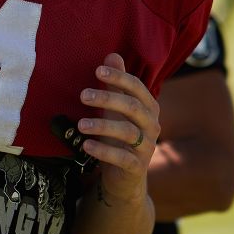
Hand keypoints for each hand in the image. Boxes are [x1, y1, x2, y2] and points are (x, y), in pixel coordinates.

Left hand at [76, 53, 159, 206]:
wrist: (125, 178)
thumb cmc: (120, 137)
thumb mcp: (117, 110)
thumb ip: (116, 84)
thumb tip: (112, 55)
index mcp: (148, 108)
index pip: (137, 87)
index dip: (119, 77)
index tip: (97, 70)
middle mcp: (152, 125)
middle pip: (133, 107)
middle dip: (108, 99)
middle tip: (83, 95)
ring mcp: (146, 147)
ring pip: (128, 132)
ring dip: (102, 126)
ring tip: (81, 124)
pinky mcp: (136, 167)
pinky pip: (122, 158)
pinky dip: (104, 151)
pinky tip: (86, 145)